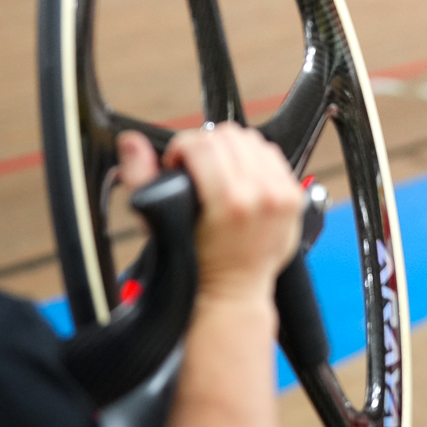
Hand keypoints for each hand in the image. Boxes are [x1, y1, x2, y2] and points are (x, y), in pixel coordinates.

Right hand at [118, 126, 303, 301]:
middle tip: (194, 167)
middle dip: (204, 146)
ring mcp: (282, 194)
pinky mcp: (294, 195)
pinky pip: (273, 155)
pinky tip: (239, 175)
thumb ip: (141, 178)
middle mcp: (262, 195)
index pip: (203, 143)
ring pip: (252, 140)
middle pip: (229, 136)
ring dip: (229, 149)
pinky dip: (253, 158)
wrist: (233, 290)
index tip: (175, 164)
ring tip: (216, 171)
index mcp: (230, 201)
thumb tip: (132, 143)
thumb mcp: (159, 223)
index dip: (180, 147)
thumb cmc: (196, 264)